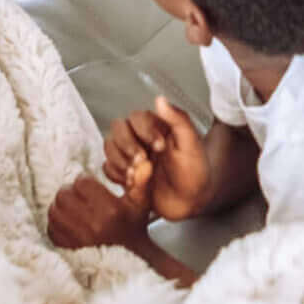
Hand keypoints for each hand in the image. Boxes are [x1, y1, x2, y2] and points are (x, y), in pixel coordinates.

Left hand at [47, 171, 153, 251]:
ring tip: (70, 206)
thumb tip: (143, 163)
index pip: (81, 183)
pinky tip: (67, 221)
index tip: (88, 183)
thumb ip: (141, 180)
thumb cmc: (134, 225)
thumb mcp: (142, 202)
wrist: (132, 257)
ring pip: (54, 212)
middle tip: (77, 194)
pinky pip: (51, 230)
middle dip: (69, 191)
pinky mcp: (70, 250)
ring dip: (60, 206)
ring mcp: (79, 240)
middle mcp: (93, 226)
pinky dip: (56, 224)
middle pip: (63, 196)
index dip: (83, 179)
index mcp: (110, 211)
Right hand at [102, 97, 215, 220]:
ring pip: (110, 146)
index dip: (144, 130)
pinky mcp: (124, 173)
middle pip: (118, 128)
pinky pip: (108, 168)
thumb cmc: (195, 173)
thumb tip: (160, 99)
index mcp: (157, 126)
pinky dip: (117, 175)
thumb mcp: (192, 145)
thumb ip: (178, 119)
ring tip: (137, 175)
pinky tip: (133, 183)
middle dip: (128, 146)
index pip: (137, 117)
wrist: (190, 204)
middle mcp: (140, 137)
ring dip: (120, 161)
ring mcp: (130, 155)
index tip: (159, 147)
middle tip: (142, 161)